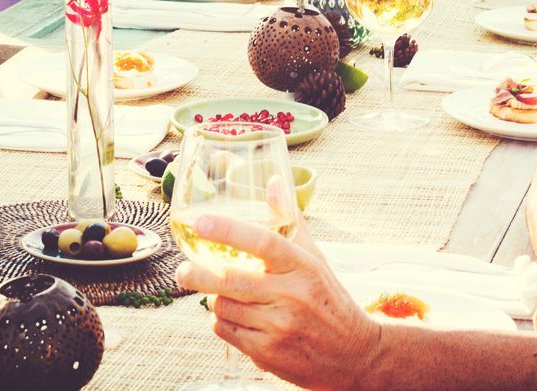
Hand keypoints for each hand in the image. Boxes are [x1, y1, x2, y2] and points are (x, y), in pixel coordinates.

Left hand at [174, 213, 383, 389]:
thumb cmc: (329, 300)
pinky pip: (226, 332)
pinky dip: (222, 323)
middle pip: (231, 280)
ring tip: (226, 297)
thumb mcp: (315, 259)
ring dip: (216, 300)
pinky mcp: (268, 353)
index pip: (262, 242)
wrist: (354, 354)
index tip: (200, 222)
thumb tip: (274, 181)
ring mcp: (278, 327)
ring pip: (223, 307)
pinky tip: (236, 318)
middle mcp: (291, 296)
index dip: (228, 230)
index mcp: (303, 267)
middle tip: (182, 270)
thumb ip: (290, 221)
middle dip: (197, 274)